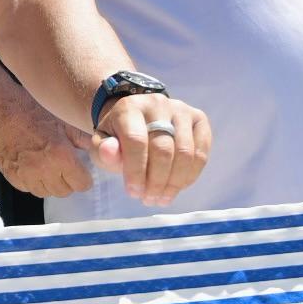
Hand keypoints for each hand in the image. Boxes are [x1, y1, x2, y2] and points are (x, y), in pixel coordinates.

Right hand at [0, 84, 97, 198]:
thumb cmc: (30, 111)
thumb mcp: (62, 122)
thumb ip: (82, 140)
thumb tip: (99, 149)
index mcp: (61, 156)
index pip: (82, 184)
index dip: (83, 177)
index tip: (80, 170)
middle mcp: (44, 170)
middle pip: (65, 191)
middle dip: (68, 180)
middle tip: (64, 166)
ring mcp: (26, 176)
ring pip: (47, 192)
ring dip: (50, 183)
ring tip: (48, 166)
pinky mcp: (12, 177)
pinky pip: (29, 189)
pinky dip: (34, 181)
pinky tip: (33, 166)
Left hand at [93, 93, 213, 206]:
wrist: (139, 119)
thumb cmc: (118, 137)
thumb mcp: (101, 144)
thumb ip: (103, 151)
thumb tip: (109, 152)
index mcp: (129, 107)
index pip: (136, 140)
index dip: (136, 171)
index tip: (134, 193)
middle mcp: (158, 104)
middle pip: (163, 149)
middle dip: (156, 181)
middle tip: (149, 199)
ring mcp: (181, 110)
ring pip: (185, 152)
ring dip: (174, 182)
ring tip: (162, 198)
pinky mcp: (198, 118)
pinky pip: (201, 153)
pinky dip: (190, 175)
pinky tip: (178, 187)